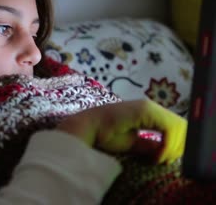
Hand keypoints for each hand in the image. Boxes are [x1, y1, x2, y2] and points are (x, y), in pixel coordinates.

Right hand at [57, 99, 186, 163]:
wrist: (85, 128)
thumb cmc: (104, 135)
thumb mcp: (133, 143)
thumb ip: (150, 145)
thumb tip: (165, 152)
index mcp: (148, 113)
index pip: (175, 127)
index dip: (174, 146)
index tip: (161, 160)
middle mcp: (150, 106)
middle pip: (181, 127)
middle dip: (175, 148)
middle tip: (160, 161)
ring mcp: (148, 106)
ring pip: (178, 128)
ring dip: (172, 147)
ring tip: (157, 159)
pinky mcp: (145, 110)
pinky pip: (169, 128)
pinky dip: (167, 145)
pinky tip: (155, 155)